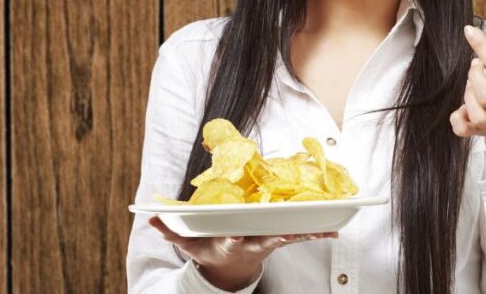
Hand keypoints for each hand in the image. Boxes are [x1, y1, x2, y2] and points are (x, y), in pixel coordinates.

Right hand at [148, 215, 336, 289]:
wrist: (229, 268)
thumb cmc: (209, 249)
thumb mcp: (189, 244)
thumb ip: (171, 231)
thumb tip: (149, 218)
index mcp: (231, 241)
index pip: (233, 239)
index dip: (236, 237)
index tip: (237, 235)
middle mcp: (253, 242)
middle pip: (268, 236)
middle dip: (281, 232)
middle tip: (294, 228)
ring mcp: (268, 241)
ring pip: (290, 235)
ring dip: (308, 232)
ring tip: (329, 228)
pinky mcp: (280, 239)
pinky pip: (300, 235)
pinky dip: (316, 232)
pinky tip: (335, 229)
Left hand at [451, 24, 485, 176]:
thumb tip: (481, 37)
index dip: (480, 45)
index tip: (468, 30)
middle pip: (481, 88)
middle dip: (474, 73)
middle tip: (477, 69)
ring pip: (470, 105)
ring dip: (468, 91)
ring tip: (477, 88)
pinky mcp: (476, 133)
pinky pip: (459, 125)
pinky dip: (457, 116)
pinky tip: (466, 109)